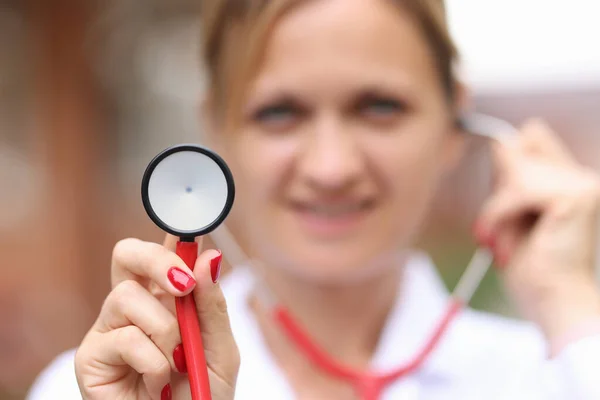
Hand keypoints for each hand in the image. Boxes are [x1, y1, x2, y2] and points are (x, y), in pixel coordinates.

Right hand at [74, 235, 239, 398]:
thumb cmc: (202, 392)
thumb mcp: (220, 348)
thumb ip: (212, 306)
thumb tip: (208, 258)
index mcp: (167, 298)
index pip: (164, 253)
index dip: (173, 233)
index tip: (191, 225)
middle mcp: (135, 306)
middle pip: (126, 254)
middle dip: (156, 260)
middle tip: (182, 285)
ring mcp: (110, 328)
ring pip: (127, 297)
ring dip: (164, 331)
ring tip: (176, 362)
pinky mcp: (92, 357)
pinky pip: (123, 337)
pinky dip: (152, 361)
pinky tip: (157, 382)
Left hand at [475, 120, 599, 345]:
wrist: (554, 303)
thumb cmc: (534, 271)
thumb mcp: (511, 215)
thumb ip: (510, 182)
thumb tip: (502, 142)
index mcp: (570, 182)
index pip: (534, 136)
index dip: (509, 156)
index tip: (496, 194)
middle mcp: (583, 177)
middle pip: (520, 146)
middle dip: (501, 188)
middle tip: (500, 228)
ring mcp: (584, 183)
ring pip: (517, 171)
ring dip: (499, 206)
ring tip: (502, 238)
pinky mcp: (577, 196)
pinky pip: (518, 189)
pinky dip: (500, 213)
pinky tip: (502, 237)